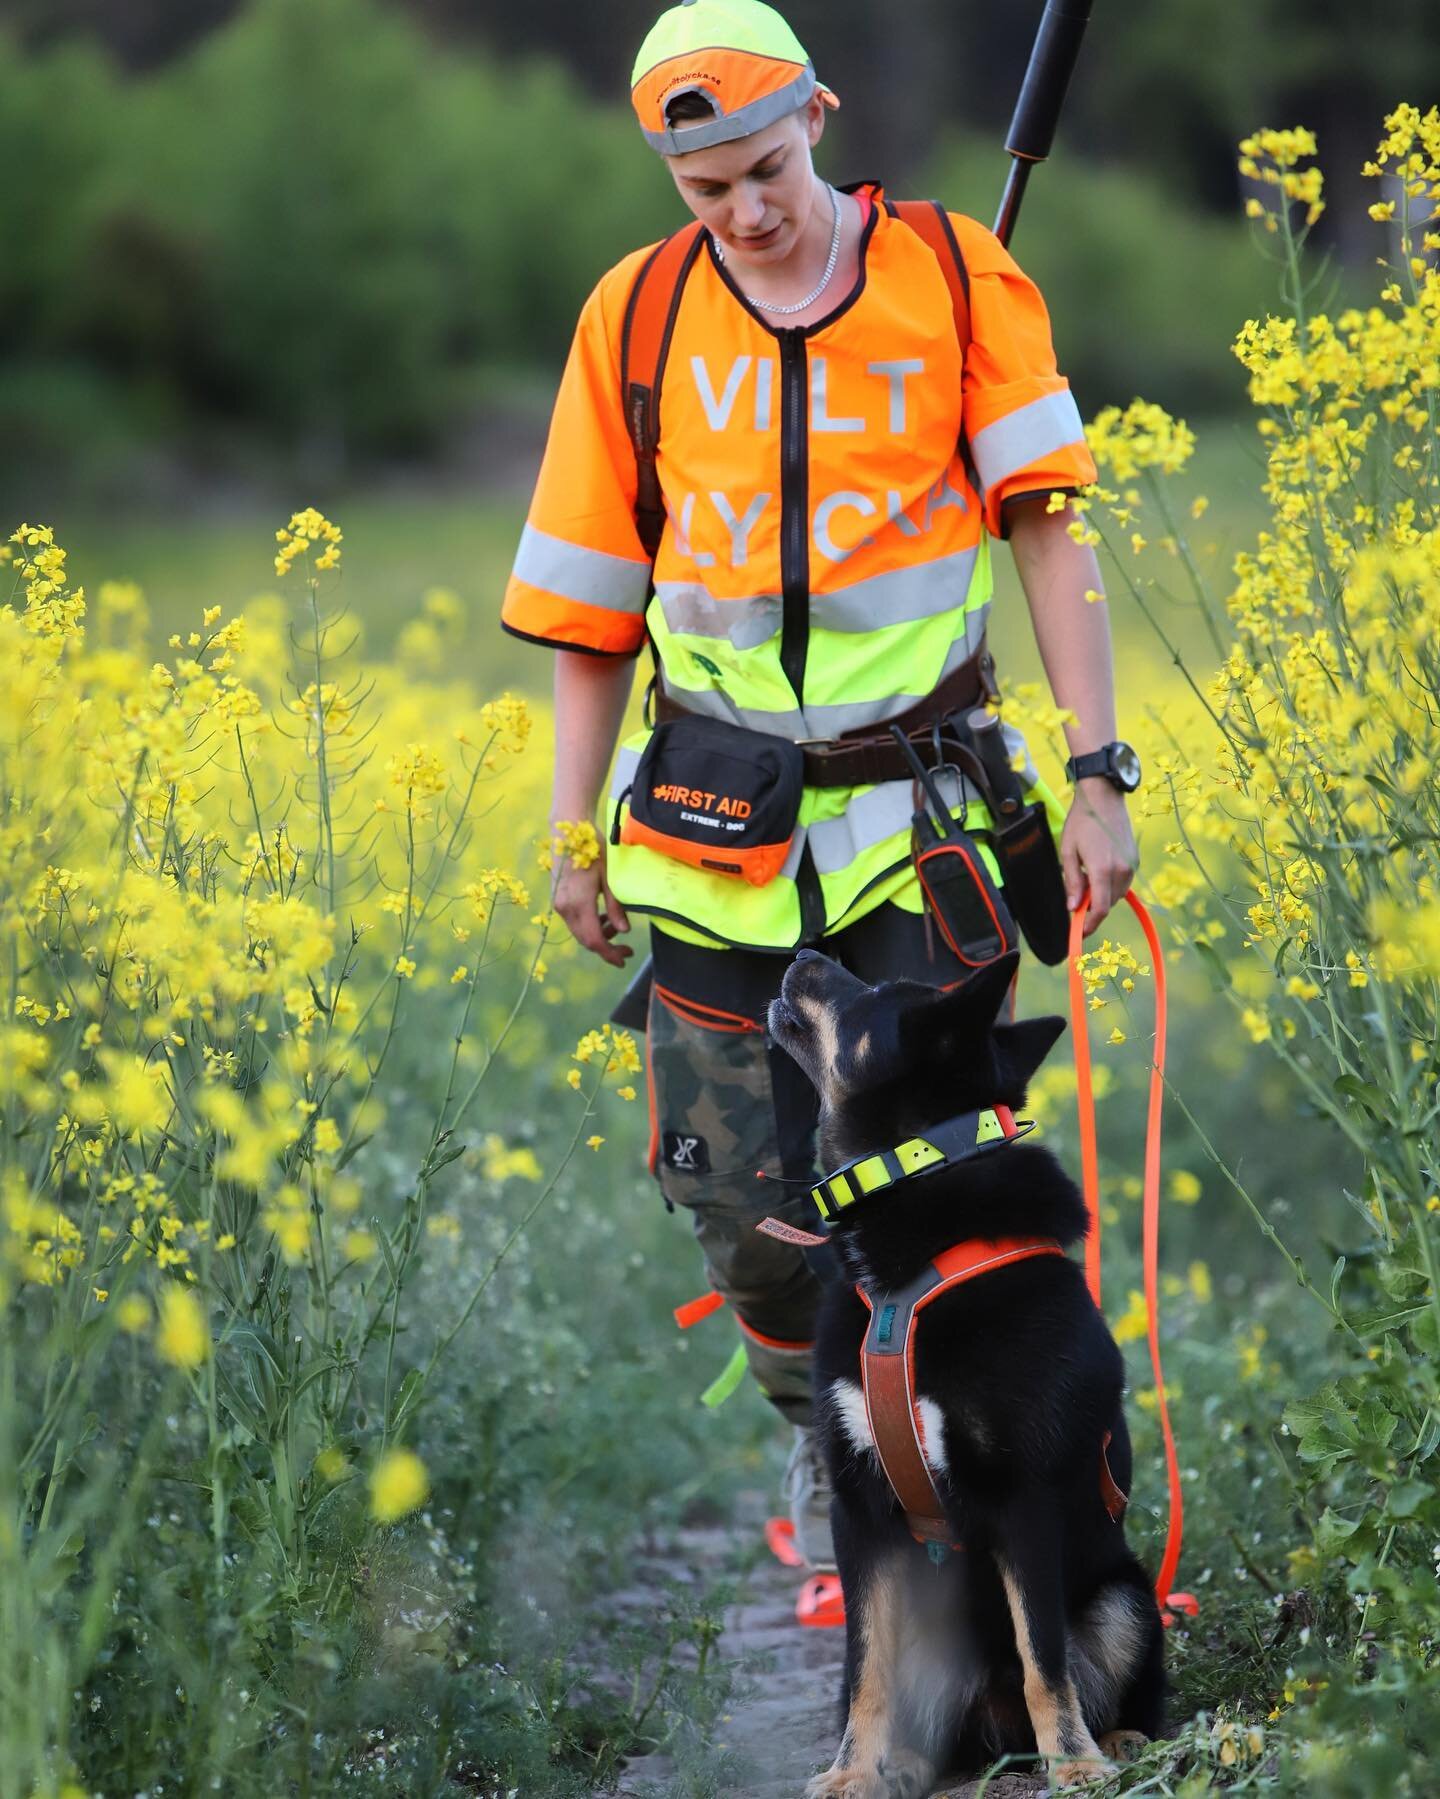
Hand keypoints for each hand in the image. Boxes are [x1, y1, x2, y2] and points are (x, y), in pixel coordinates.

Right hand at [553, 843, 632, 966]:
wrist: (568, 831)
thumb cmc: (593, 849)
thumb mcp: (610, 878)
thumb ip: (615, 907)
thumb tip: (624, 931)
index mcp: (579, 903)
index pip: (594, 939)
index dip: (609, 954)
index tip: (624, 959)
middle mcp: (565, 907)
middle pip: (585, 940)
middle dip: (606, 948)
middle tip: (626, 949)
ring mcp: (559, 903)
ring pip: (579, 931)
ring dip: (598, 935)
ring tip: (616, 927)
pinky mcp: (558, 898)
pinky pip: (574, 920)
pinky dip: (589, 924)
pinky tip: (602, 917)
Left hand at [1060, 781, 1136, 936]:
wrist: (1104, 797)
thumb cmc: (1082, 822)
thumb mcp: (1068, 851)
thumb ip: (1071, 881)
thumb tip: (1072, 907)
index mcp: (1102, 870)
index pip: (1100, 909)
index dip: (1089, 925)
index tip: (1079, 932)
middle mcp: (1121, 870)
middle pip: (1109, 904)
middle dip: (1093, 910)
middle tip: (1075, 903)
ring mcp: (1131, 865)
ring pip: (1117, 895)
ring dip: (1102, 896)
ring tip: (1085, 879)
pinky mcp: (1135, 860)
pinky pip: (1123, 883)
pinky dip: (1110, 885)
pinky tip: (1097, 871)